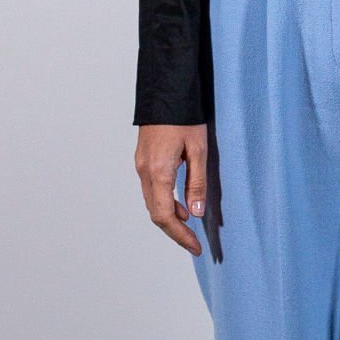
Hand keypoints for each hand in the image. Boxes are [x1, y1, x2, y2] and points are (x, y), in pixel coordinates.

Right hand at [134, 123, 206, 254]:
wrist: (165, 91)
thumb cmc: (184, 117)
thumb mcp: (198, 150)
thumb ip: (197, 184)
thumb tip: (195, 213)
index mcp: (158, 172)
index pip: (166, 216)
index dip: (180, 236)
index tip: (196, 248)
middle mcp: (145, 172)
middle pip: (156, 213)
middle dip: (175, 232)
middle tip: (193, 243)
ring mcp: (141, 166)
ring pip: (152, 203)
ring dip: (169, 218)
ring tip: (189, 227)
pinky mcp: (142, 160)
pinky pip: (151, 190)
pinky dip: (164, 203)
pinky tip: (180, 204)